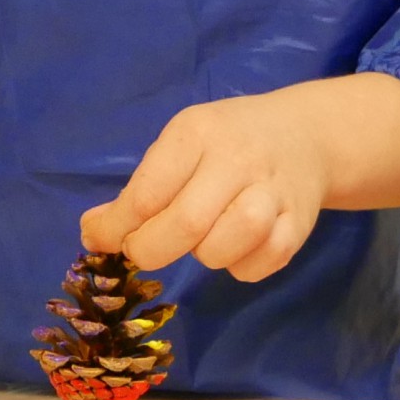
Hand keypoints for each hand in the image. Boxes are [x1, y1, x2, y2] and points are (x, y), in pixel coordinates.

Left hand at [82, 92, 331, 279]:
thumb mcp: (183, 142)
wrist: (305, 134)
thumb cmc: (228, 140)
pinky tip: (237, 247)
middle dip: (149, 250)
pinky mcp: (298, 224)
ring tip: (203, 238)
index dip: (116, 227)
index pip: (147, 193)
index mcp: (199, 133)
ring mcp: (273, 192)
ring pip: (223, 248)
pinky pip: (258, 265)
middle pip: (185, 226)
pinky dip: (240, 267)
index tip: (101, 239)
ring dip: (202, 256)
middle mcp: (239, 159)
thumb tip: (93, 232)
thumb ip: (141, 186)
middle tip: (143, 249)